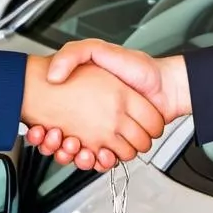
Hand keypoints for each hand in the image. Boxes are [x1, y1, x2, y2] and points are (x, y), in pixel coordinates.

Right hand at [20, 55, 164, 170]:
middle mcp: (97, 117)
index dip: (47, 128)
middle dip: (59, 144)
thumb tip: (53, 74)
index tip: (44, 127)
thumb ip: (74, 54)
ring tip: (71, 144)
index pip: (58, 119)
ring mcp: (109, 132)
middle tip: (56, 137)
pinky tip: (90, 153)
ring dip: (74, 154)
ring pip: (82, 154)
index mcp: (89, 98)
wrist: (169, 85)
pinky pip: (102, 161)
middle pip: (67, 141)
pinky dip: (95, 162)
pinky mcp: (120, 145)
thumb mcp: (99, 50)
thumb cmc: (141, 68)